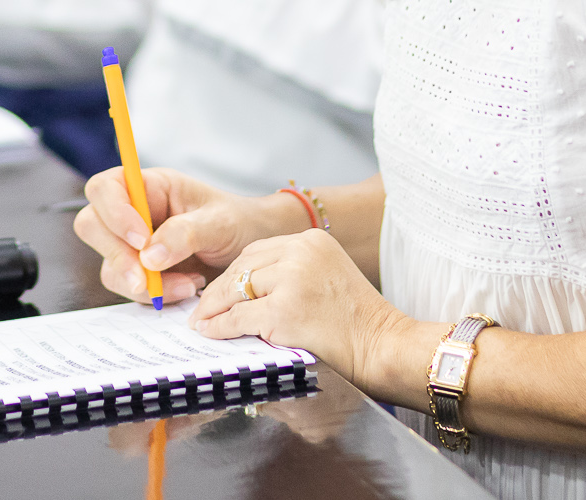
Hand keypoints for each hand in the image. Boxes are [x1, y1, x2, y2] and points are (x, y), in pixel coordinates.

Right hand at [73, 165, 303, 306]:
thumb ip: (185, 233)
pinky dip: (154, 294)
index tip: (141, 240)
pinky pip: (128, 286)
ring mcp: (132, 243)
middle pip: (92, 226)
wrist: (253, 249)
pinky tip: (187, 289)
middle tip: (147, 277)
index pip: (105, 188)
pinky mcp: (139, 270)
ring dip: (142, 282)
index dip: (113, 213)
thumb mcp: (219, 223)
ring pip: (108, 263)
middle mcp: (134, 212)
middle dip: (118, 255)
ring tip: (187, 285)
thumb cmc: (238, 223)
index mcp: (150, 187)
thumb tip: (148, 255)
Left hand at [188, 229, 414, 386]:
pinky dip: (220, 328)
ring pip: (236, 290)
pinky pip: (239, 317)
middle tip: (201, 309)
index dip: (233, 274)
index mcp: (311, 240)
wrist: (383, 345)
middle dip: (218, 290)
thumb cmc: (356, 322)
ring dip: (213, 309)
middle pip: (243, 266)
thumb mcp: (324, 278)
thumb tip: (242, 289)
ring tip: (201, 322)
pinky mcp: (284, 310)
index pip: (257, 251)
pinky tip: (211, 333)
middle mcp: (301, 251)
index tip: (217, 290)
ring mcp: (292, 279)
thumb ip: (289, 274)